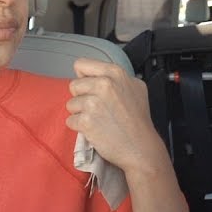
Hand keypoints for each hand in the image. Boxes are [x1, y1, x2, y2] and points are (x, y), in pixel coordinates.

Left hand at [66, 59, 168, 176]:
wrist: (141, 147)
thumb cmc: (138, 121)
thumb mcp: (136, 87)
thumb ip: (116, 78)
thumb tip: (97, 74)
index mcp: (115, 73)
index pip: (81, 64)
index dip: (84, 78)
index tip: (91, 88)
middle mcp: (104, 84)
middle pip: (74, 85)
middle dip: (81, 97)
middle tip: (97, 108)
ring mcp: (94, 103)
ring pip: (70, 104)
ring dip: (80, 113)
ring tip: (97, 120)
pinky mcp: (86, 121)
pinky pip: (70, 120)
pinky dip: (79, 127)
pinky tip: (94, 129)